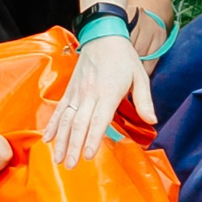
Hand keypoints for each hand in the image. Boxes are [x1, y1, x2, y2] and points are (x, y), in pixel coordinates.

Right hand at [42, 35, 151, 168]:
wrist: (103, 35)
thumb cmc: (124, 58)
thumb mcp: (140, 76)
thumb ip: (144, 100)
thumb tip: (153, 120)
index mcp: (108, 93)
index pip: (98, 120)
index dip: (93, 138)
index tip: (89, 155)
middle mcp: (89, 94)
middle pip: (79, 124)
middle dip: (74, 146)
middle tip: (70, 166)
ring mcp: (77, 93)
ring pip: (66, 120)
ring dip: (61, 140)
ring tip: (58, 159)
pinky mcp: (70, 91)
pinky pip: (59, 110)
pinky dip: (52, 125)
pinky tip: (48, 139)